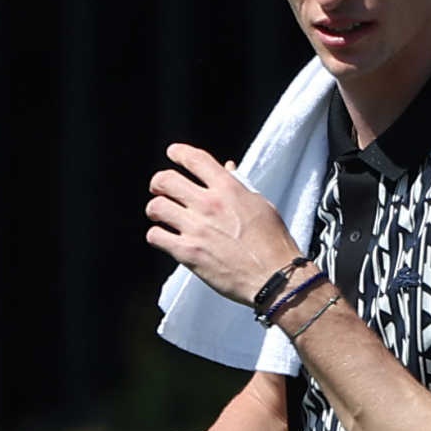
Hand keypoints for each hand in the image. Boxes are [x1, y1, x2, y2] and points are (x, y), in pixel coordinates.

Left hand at [145, 143, 303, 303]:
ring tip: (160, 215)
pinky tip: (164, 237)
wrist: (274, 277)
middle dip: (159, 182)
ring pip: (156, 207)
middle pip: (166, 180)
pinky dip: (156, 235)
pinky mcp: (188, 253)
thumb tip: (227, 168)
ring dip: (155, 209)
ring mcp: (196, 228)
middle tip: (160, 188)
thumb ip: (240, 186)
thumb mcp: (261, 205)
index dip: (179, 152)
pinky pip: (155, 236)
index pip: (195, 159)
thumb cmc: (273, 243)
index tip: (173, 153)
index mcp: (229, 189)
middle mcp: (209, 204)